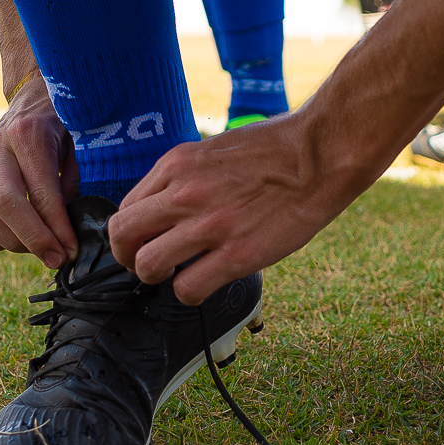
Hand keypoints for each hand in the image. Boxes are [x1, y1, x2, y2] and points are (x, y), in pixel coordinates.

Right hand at [0, 77, 79, 268]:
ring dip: (14, 242)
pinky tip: (17, 238)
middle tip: (56, 259)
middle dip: (32, 240)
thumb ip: (69, 188)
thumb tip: (63, 234)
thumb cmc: (57, 132)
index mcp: (28, 135)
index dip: (55, 227)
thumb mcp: (74, 150)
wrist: (28, 104)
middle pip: (3, 204)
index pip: (39, 191)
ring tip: (39, 247)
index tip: (71, 251)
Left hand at [109, 111, 373, 303]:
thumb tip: (167, 207)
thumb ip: (185, 178)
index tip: (147, 242)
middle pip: (124, 236)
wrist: (319, 154)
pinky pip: (187, 288)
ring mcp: (208, 225)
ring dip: (156, 277)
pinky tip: (205, 285)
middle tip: (147, 266)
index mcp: (176, 165)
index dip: (133, 233)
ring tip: (177, 275)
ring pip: (148, 265)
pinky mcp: (235, 254)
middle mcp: (183, 193)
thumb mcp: (213, 150)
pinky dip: (189, 294)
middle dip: (129, 258)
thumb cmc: (275, 150)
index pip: (126, 208)